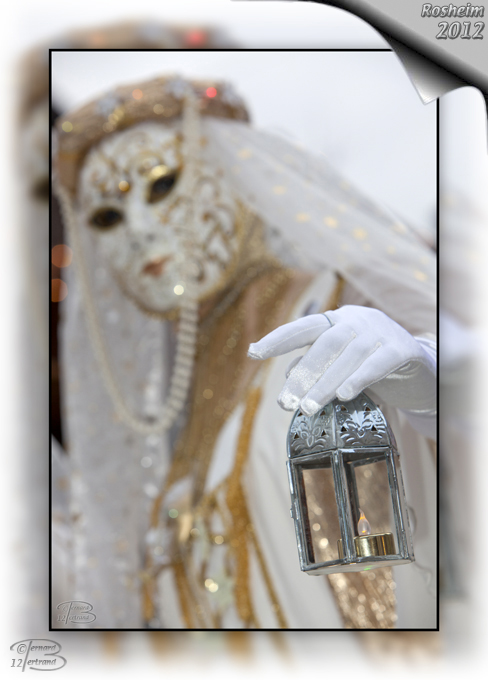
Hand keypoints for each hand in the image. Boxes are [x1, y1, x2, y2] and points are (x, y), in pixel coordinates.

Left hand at [248, 305, 435, 416]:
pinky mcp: (403, 348)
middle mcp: (358, 320)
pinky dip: (360, 378)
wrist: (420, 369)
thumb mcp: (341, 365)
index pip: (304, 326)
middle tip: (286, 403)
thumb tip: (286, 375)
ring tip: (309, 408)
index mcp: (338, 320)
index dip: (278, 338)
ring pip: (350, 355)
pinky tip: (344, 395)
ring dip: (326, 383)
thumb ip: (316, 365)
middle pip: (325, 343)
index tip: (254, 352)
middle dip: (303, 374)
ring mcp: (382, 331)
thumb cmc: (372, 366)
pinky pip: (379, 362)